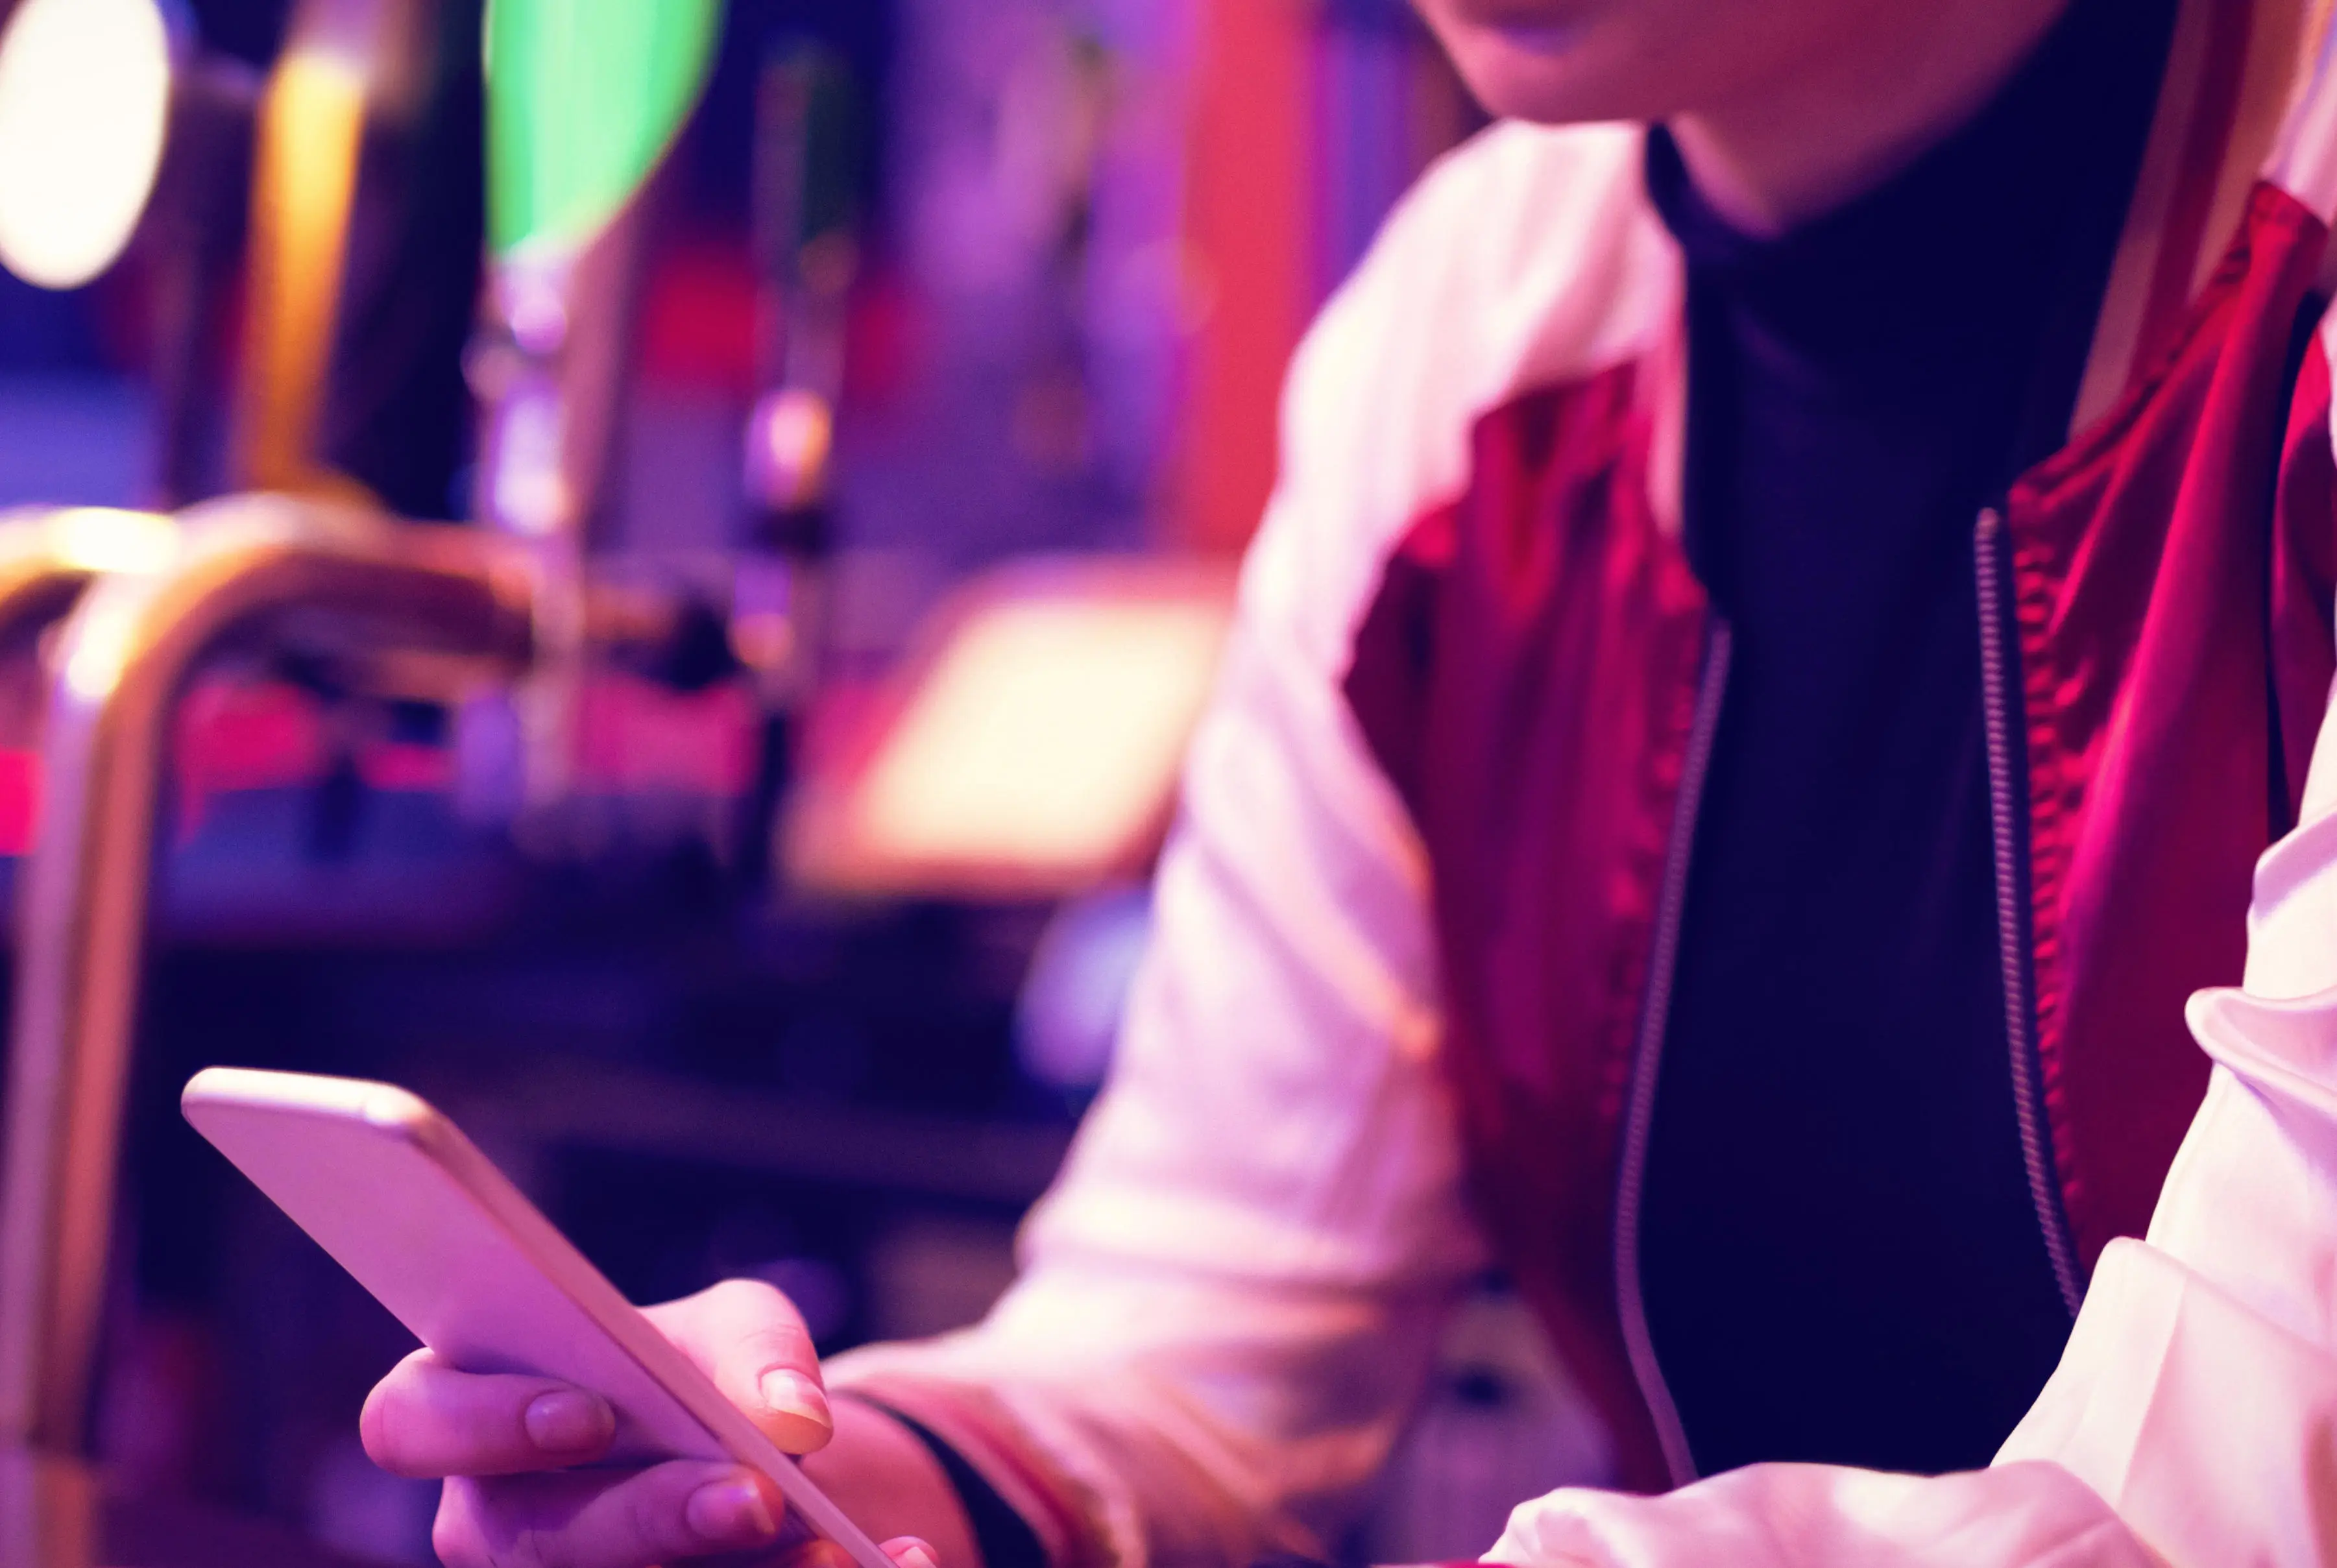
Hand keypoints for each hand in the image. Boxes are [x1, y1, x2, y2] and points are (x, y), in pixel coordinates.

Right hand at [361, 1279, 938, 1567]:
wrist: (756, 1453)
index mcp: (468, 1409)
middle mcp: (489, 1520)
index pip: (412, 1420)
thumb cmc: (703, 1372)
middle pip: (534, 1543)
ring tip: (833, 1551)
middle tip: (754, 1496)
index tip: (589, 1414)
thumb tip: (795, 1419)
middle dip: (651, 1520)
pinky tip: (883, 1565)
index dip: (485, 1423)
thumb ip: (754, 1348)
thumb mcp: (733, 1326)